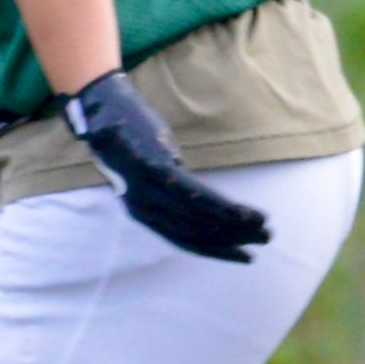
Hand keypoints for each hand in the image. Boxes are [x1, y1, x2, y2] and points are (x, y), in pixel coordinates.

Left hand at [56, 70, 270, 262]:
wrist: (98, 107)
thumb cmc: (127, 136)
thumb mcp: (150, 168)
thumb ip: (171, 186)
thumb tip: (197, 196)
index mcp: (143, 211)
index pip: (186, 240)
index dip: (217, 251)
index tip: (245, 256)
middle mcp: (143, 208)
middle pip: (196, 233)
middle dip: (234, 239)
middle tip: (265, 240)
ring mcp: (147, 190)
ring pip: (198, 218)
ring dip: (234, 226)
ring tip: (263, 227)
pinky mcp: (152, 170)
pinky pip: (192, 195)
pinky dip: (220, 207)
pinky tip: (241, 213)